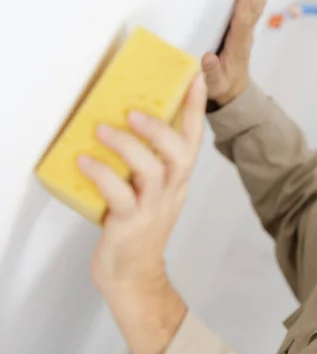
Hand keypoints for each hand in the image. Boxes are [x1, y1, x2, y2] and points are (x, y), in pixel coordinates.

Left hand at [79, 73, 206, 292]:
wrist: (134, 275)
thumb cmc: (140, 230)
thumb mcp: (152, 193)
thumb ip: (146, 163)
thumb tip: (123, 124)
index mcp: (178, 180)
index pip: (193, 140)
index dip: (195, 108)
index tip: (194, 77)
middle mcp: (171, 191)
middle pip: (180, 153)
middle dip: (159, 128)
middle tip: (134, 112)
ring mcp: (153, 208)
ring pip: (151, 170)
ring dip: (127, 146)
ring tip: (102, 130)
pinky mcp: (130, 224)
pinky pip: (118, 194)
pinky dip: (101, 174)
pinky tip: (84, 160)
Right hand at [202, 0, 268, 105]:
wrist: (234, 90)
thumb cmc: (222, 86)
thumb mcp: (215, 85)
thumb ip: (212, 73)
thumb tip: (208, 58)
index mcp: (237, 46)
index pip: (242, 21)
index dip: (244, 2)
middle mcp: (245, 34)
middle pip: (254, 6)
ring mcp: (246, 29)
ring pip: (256, 2)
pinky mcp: (243, 26)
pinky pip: (252, 4)